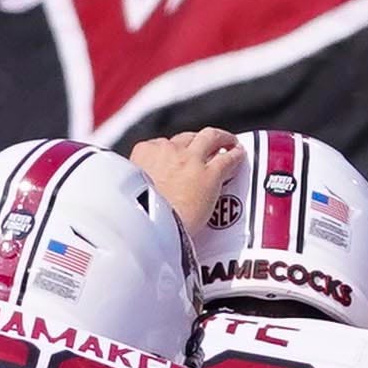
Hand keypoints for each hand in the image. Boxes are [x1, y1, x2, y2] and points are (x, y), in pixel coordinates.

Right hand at [124, 126, 244, 223]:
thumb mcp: (128, 193)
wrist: (149, 230)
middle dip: (195, 141)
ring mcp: (191, 160)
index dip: (169, 151)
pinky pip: (228, 159)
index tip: (172, 158)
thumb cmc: (137, 217)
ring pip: (210, 138)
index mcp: (143, 154)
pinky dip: (236, 155)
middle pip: (185, 138)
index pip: (158, 145)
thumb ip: (137, 186)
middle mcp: (168, 151)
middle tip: (203, 148)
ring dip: (220, 138)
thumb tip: (139, 194)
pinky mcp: (210, 175)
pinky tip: (239, 155)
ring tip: (227, 142)